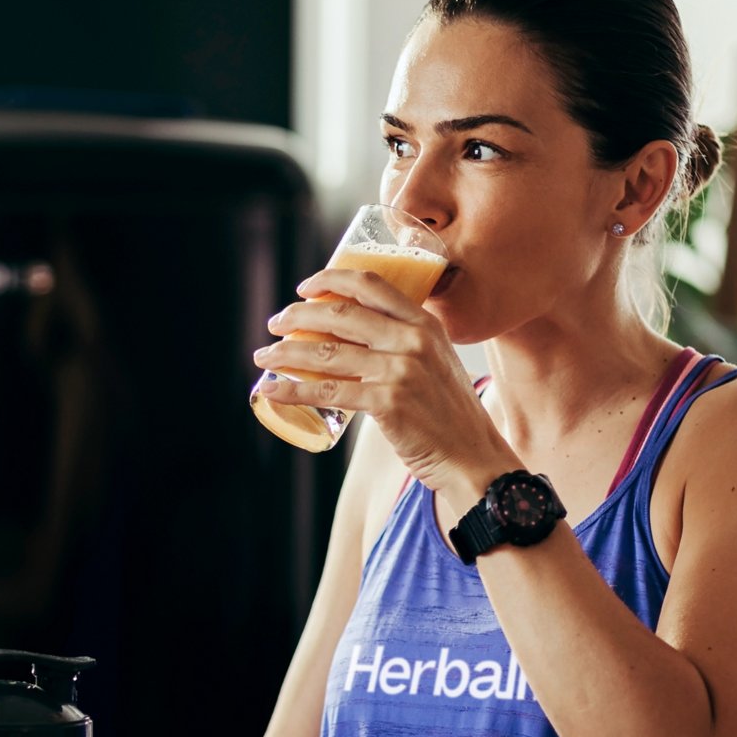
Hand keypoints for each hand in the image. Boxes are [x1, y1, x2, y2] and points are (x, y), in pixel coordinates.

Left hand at [252, 267, 492, 486]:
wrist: (473, 457)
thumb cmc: (450, 415)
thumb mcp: (438, 362)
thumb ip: (406, 344)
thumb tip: (357, 336)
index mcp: (424, 324)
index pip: (371, 285)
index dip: (330, 279)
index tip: (305, 288)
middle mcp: (413, 340)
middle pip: (340, 314)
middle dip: (297, 315)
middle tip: (275, 323)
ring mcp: (400, 370)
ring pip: (327, 352)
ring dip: (286, 353)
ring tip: (264, 356)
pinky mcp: (387, 403)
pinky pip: (328, 392)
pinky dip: (293, 391)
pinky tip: (272, 390)